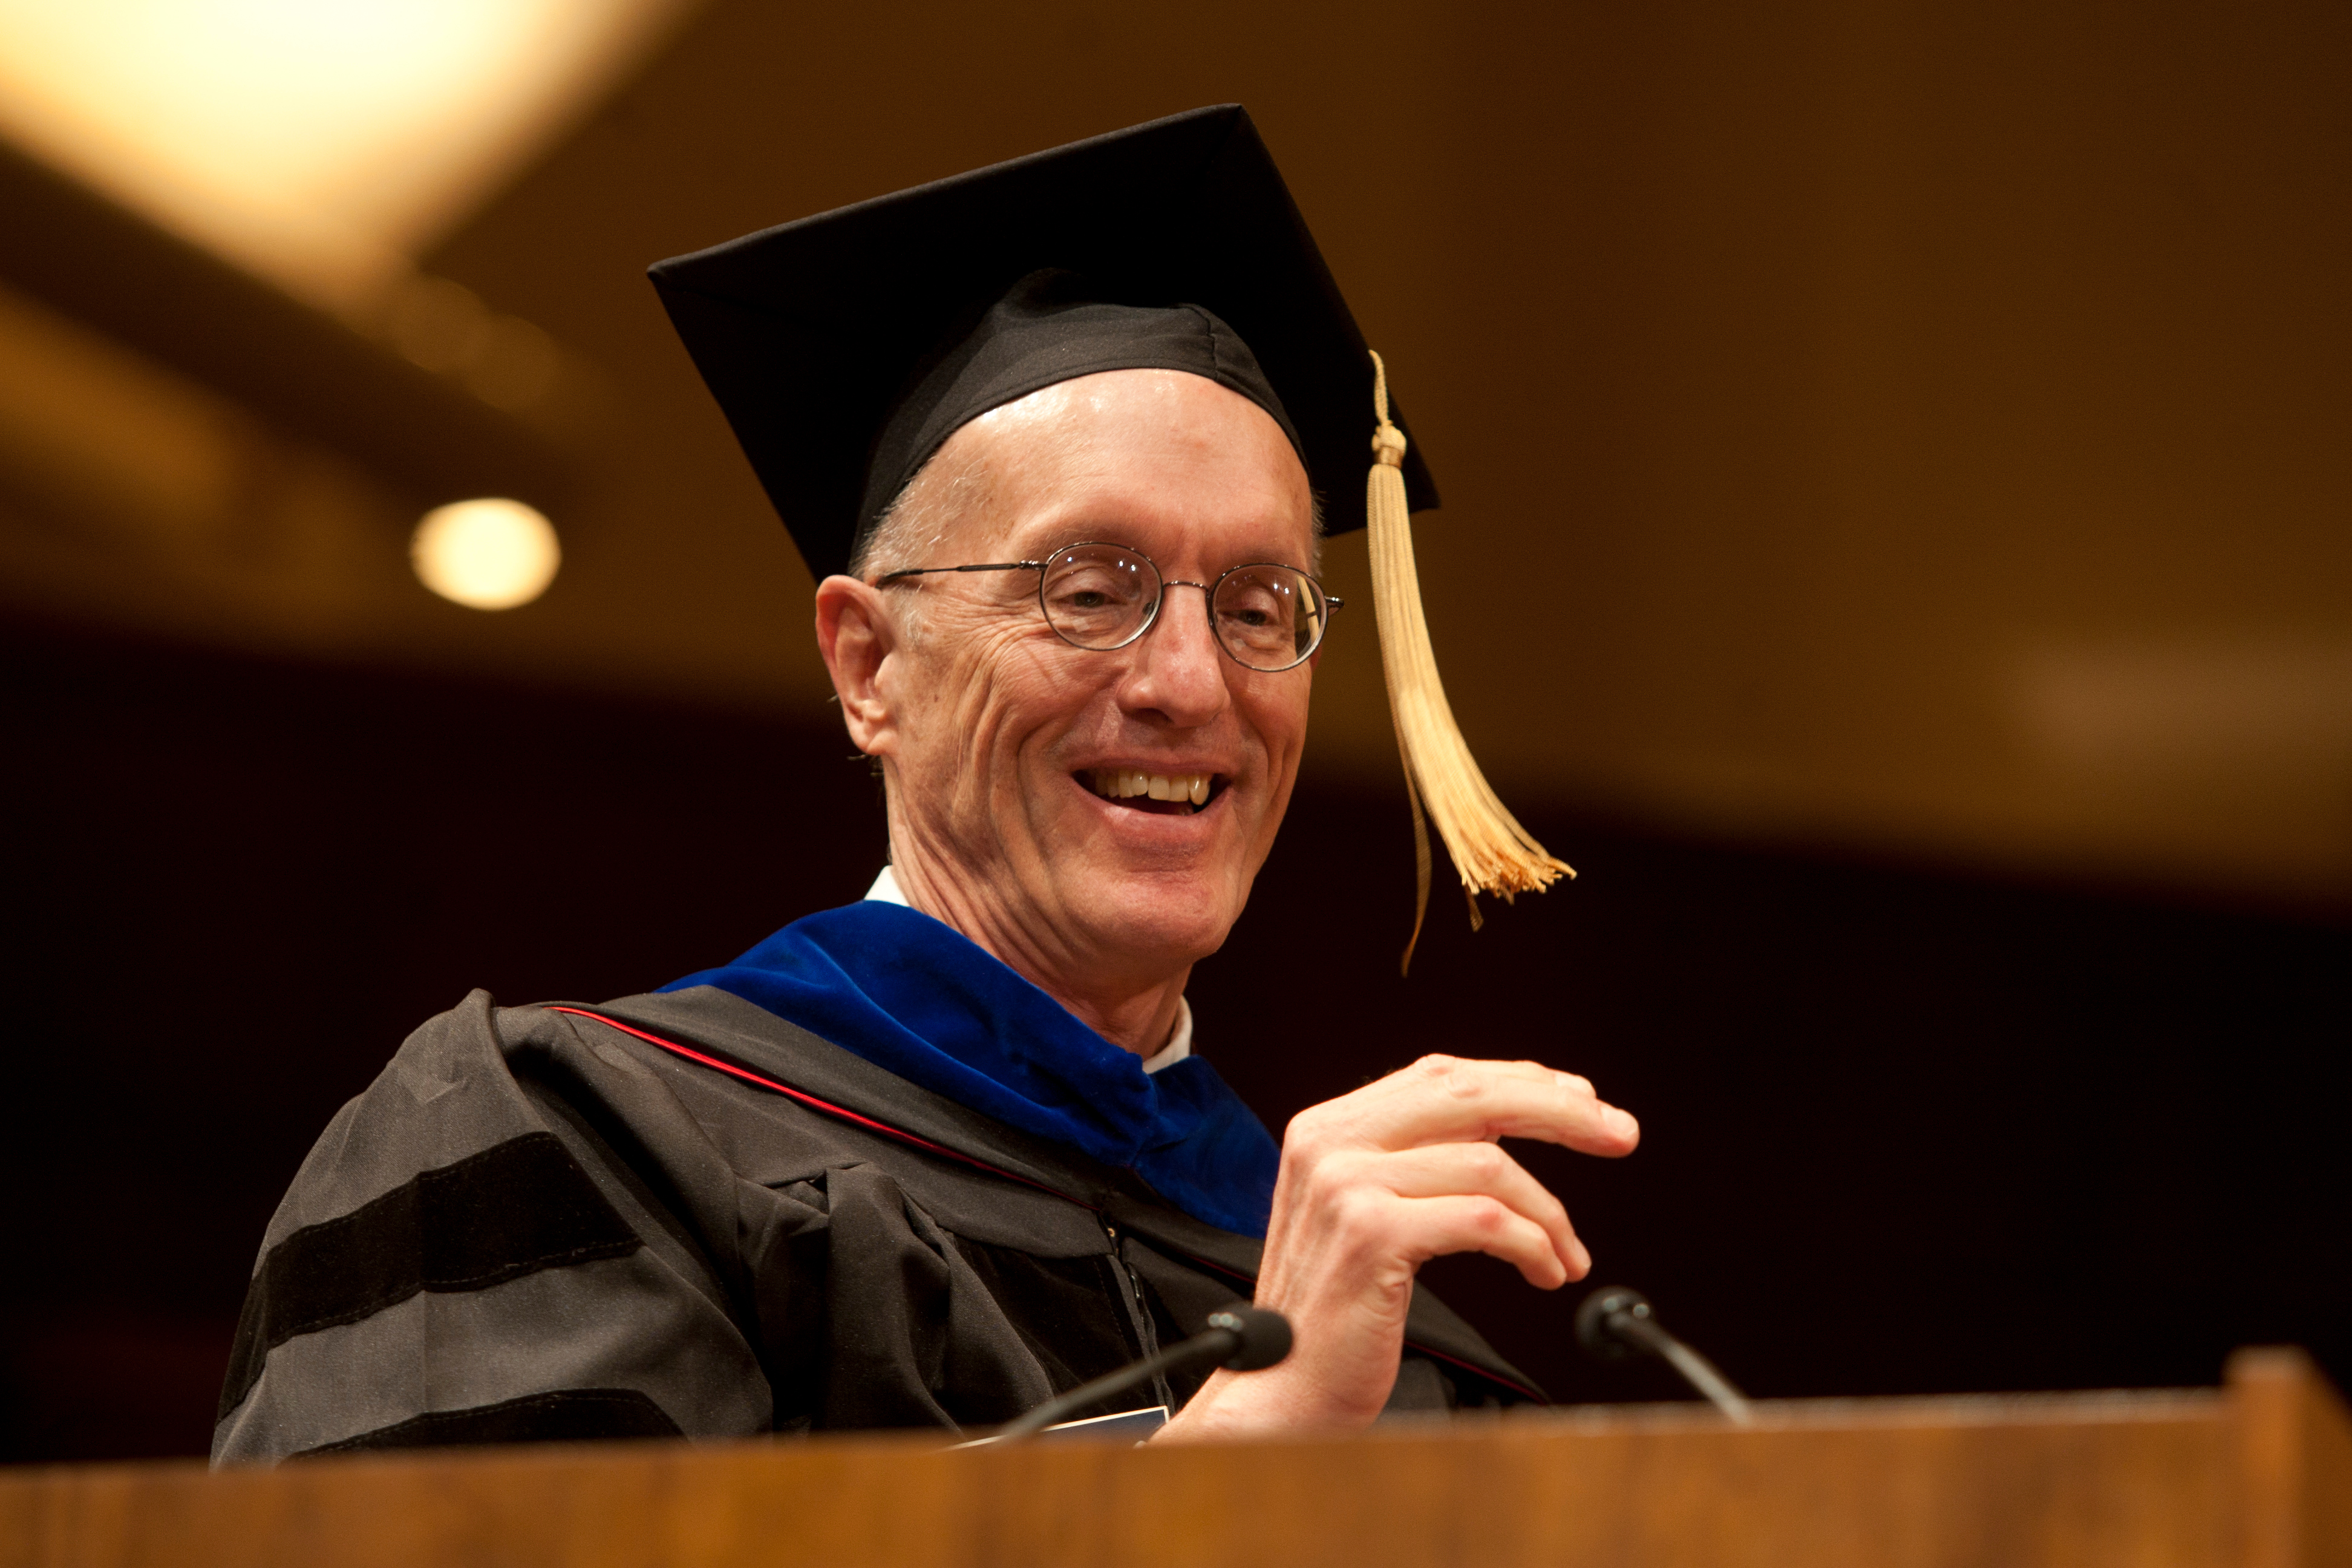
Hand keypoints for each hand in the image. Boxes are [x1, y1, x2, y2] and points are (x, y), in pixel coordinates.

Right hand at [1156, 1055, 1637, 1439]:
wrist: (1278, 1392)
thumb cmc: (1330, 1317)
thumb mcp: (1364, 1218)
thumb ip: (1415, 1166)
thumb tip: (1509, 1130)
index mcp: (1327, 1127)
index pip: (1441, 1076)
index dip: (1520, 1081)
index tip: (1584, 1102)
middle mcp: (1330, 1141)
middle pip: (1471, 1094)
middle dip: (1560, 1111)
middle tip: (1618, 1135)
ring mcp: (1346, 1183)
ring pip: (1489, 1164)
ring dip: (1551, 1212)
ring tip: (1570, 1255)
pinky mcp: (1371, 1232)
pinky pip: (1487, 1220)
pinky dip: (1534, 1245)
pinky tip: (1547, 1272)